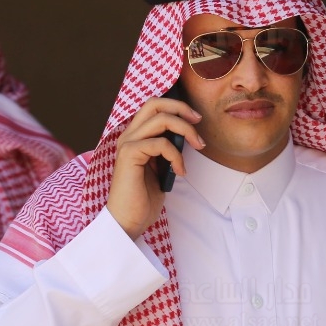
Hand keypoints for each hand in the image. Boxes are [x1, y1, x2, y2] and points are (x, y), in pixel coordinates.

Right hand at [107, 96, 204, 239]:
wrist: (128, 222)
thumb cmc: (143, 200)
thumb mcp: (160, 168)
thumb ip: (166, 150)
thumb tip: (184, 136)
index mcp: (134, 137)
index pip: (153, 107)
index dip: (176, 107)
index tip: (195, 119)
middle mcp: (128, 135)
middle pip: (154, 103)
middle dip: (181, 107)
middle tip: (198, 122)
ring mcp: (127, 144)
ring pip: (160, 119)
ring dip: (185, 130)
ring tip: (198, 146)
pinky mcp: (129, 155)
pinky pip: (161, 144)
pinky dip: (176, 156)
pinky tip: (180, 171)